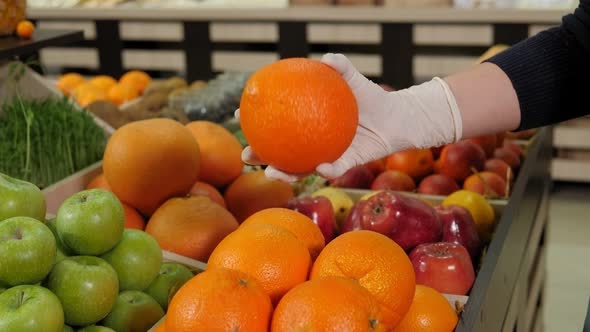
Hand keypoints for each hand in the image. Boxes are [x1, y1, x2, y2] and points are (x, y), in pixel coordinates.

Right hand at [238, 53, 462, 181]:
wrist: (396, 117)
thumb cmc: (371, 97)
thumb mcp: (354, 79)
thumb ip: (340, 67)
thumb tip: (325, 58)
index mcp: (308, 123)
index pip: (277, 124)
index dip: (256, 122)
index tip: (241, 114)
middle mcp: (313, 142)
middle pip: (279, 153)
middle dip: (260, 157)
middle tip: (247, 154)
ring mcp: (327, 155)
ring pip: (300, 169)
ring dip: (285, 174)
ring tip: (272, 172)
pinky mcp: (347, 164)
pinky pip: (334, 169)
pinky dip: (327, 169)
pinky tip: (319, 168)